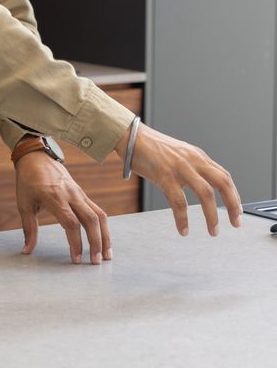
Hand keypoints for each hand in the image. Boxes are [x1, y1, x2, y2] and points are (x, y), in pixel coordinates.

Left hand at [15, 152, 109, 264]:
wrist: (36, 157)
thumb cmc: (28, 181)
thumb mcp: (24, 204)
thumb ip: (28, 229)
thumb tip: (27, 250)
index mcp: (54, 197)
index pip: (71, 223)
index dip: (76, 242)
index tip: (76, 259)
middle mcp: (71, 195)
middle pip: (90, 220)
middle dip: (96, 242)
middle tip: (96, 262)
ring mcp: (79, 193)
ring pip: (99, 215)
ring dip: (105, 236)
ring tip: (107, 255)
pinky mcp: (82, 194)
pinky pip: (97, 210)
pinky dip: (102, 226)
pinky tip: (103, 240)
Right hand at [117, 122, 241, 235]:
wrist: (130, 136)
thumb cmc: (150, 147)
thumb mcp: (178, 154)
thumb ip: (192, 168)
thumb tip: (203, 186)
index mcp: (197, 156)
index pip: (224, 176)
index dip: (234, 195)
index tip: (237, 211)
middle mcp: (192, 160)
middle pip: (223, 182)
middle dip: (232, 205)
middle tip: (235, 223)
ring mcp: (180, 167)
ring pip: (206, 194)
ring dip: (212, 216)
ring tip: (213, 231)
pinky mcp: (164, 175)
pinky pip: (179, 202)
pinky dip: (183, 219)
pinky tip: (184, 230)